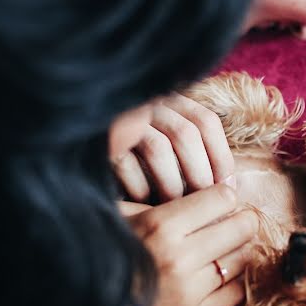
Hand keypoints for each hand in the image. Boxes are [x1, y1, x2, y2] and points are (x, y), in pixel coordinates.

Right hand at [112, 93, 234, 202]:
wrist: (78, 147)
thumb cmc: (134, 153)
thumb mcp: (165, 140)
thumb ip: (191, 151)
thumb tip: (227, 186)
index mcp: (169, 99)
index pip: (206, 121)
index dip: (220, 155)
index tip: (227, 187)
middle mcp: (147, 102)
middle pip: (185, 134)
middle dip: (199, 174)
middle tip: (205, 205)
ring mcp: (123, 118)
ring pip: (159, 148)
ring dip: (171, 183)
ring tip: (175, 205)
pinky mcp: (102, 141)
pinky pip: (127, 163)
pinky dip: (139, 188)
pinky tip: (143, 202)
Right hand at [121, 184, 258, 305]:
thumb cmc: (106, 253)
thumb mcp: (122, 216)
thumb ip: (159, 202)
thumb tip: (201, 189)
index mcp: (161, 225)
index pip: (222, 198)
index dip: (224, 197)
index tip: (220, 201)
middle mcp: (180, 256)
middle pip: (242, 227)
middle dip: (242, 220)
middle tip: (235, 222)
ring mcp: (190, 290)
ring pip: (243, 258)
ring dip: (239, 250)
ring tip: (225, 248)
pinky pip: (237, 291)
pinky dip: (235, 279)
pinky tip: (221, 273)